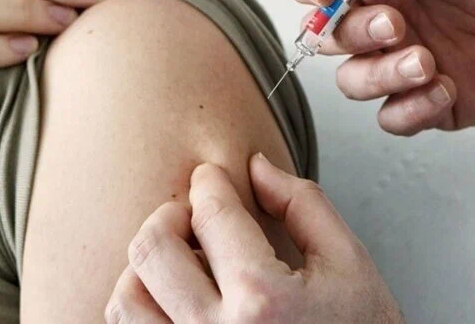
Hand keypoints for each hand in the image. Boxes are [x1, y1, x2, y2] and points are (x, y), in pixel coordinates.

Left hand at [106, 154, 402, 323]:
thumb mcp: (348, 262)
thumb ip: (301, 204)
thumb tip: (256, 168)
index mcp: (262, 299)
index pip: (212, 214)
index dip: (209, 182)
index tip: (211, 177)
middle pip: (153, 248)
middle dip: (169, 215)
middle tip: (192, 213)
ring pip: (127, 299)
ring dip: (147, 267)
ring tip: (182, 260)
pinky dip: (145, 307)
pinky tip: (178, 297)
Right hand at [290, 0, 474, 134]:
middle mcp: (388, 17)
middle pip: (329, 33)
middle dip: (351, 33)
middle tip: (397, 26)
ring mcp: (403, 62)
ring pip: (352, 81)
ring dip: (379, 75)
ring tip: (427, 62)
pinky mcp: (427, 102)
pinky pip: (392, 118)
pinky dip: (411, 109)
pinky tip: (446, 89)